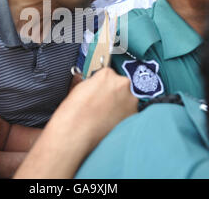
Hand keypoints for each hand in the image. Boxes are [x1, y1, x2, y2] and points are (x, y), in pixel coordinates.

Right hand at [14, 67, 136, 178]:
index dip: (102, 84)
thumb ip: (92, 82)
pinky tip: (109, 121)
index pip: (108, 74)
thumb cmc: (73, 113)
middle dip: (113, 93)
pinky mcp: (134, 115)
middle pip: (120, 85)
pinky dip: (122, 116)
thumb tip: (95, 84)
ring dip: (119, 104)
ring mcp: (130, 100)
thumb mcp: (79, 89)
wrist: (76, 133)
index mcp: (107, 74)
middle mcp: (122, 85)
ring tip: (105, 115)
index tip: (100, 91)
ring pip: (127, 98)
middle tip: (102, 104)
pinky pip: (129, 112)